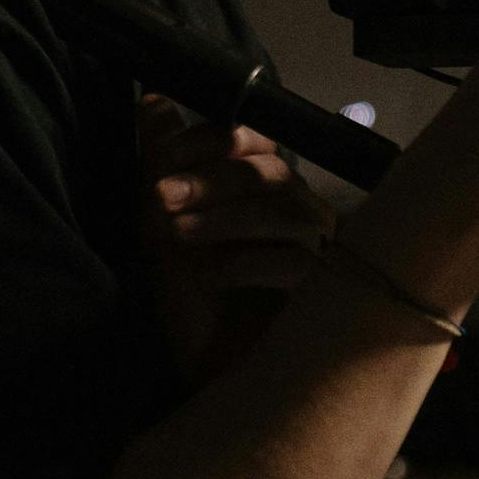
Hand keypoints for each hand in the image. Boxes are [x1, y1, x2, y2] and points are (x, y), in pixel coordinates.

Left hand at [135, 93, 336, 376]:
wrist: (214, 380)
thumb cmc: (198, 305)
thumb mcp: (165, 229)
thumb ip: (163, 162)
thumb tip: (151, 98)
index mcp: (271, 192)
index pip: (254, 142)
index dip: (207, 145)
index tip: (157, 161)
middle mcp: (306, 216)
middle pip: (271, 173)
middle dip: (209, 179)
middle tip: (156, 196)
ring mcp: (325, 256)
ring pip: (284, 212)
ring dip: (221, 218)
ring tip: (171, 235)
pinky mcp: (327, 298)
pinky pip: (298, 264)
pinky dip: (246, 264)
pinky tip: (208, 275)